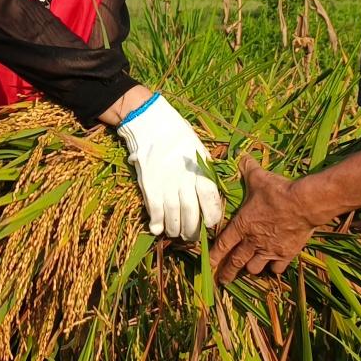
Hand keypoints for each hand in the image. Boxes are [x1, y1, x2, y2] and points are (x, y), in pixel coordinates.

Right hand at [115, 93, 223, 240]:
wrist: (152, 124)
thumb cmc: (179, 137)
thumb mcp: (200, 151)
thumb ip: (204, 173)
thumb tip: (208, 195)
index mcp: (200, 170)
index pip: (210, 199)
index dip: (211, 216)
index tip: (210, 224)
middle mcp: (184, 179)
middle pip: (191, 213)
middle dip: (192, 230)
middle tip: (192, 236)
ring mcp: (166, 183)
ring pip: (173, 215)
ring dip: (175, 229)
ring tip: (176, 233)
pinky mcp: (149, 184)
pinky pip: (154, 210)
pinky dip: (156, 222)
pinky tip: (157, 228)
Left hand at [209, 156, 332, 284]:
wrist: (304, 204)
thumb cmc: (278, 192)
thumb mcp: (259, 178)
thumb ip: (248, 169)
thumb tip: (242, 158)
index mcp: (242, 225)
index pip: (222, 245)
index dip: (213, 256)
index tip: (207, 266)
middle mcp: (253, 241)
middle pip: (236, 262)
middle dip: (228, 272)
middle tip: (223, 281)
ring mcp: (270, 250)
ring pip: (255, 267)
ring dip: (250, 268)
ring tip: (248, 269)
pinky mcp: (286, 254)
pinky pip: (277, 268)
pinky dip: (273, 268)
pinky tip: (274, 265)